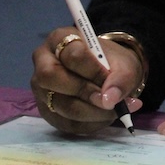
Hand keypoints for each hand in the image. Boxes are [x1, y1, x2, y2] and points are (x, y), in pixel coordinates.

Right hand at [29, 27, 144, 135]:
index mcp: (60, 39)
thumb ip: (120, 78)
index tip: (111, 80)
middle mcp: (42, 62)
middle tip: (109, 101)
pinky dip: (88, 125)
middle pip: (52, 77)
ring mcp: (41, 88)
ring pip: (60, 104)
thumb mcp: (124, 64)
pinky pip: (65, 123)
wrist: (108, 75)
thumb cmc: (111, 63)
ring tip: (115, 111)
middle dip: (84, 92)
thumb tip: (109, 100)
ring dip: (91, 113)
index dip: (93, 70)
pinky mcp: (47, 111)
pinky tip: (105, 118)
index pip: (71, 53)